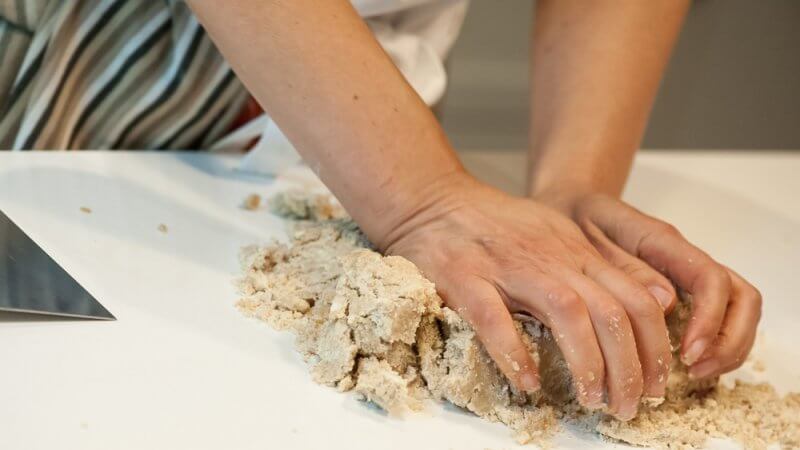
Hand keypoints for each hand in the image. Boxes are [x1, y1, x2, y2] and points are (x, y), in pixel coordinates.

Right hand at [380, 174, 671, 419]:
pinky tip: (527, 381)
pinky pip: (494, 318)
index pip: (637, 299)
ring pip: (567, 313)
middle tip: (626, 406)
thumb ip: (604, 266)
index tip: (653, 385)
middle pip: (611, 312)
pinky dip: (514, 354)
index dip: (653, 348)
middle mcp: (551, 259)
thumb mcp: (560, 235)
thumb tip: (661, 300)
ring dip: (587, 364)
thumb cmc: (497, 225)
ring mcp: (508, 267)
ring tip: (591, 400)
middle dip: (629, 368)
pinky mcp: (465, 277)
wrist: (435, 202)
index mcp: (576, 252)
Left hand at [537, 190, 761, 379]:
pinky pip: (719, 317)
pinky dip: (714, 346)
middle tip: (695, 369)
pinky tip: (685, 366)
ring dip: (726, 347)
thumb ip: (624, 269)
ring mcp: (689, 273)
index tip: (687, 353)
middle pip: (742, 296)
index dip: (709, 320)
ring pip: (738, 309)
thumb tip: (667, 302)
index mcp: (663, 241)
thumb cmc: (576, 223)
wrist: (569, 207)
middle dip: (729, 340)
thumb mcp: (587, 239)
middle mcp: (685, 257)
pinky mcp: (684, 289)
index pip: (710, 279)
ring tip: (693, 374)